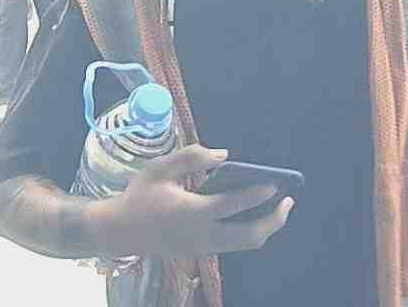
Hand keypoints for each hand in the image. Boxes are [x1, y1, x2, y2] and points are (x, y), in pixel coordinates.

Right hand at [89, 144, 294, 259]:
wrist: (119, 232)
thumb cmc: (140, 195)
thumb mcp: (161, 168)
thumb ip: (192, 156)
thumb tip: (223, 155)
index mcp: (192, 213)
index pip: (232, 206)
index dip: (256, 194)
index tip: (274, 184)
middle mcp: (202, 235)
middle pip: (248, 236)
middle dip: (273, 220)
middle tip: (288, 200)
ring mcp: (202, 248)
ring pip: (244, 245)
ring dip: (265, 227)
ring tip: (279, 207)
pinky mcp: (201, 252)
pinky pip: (234, 245)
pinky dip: (250, 231)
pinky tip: (256, 213)